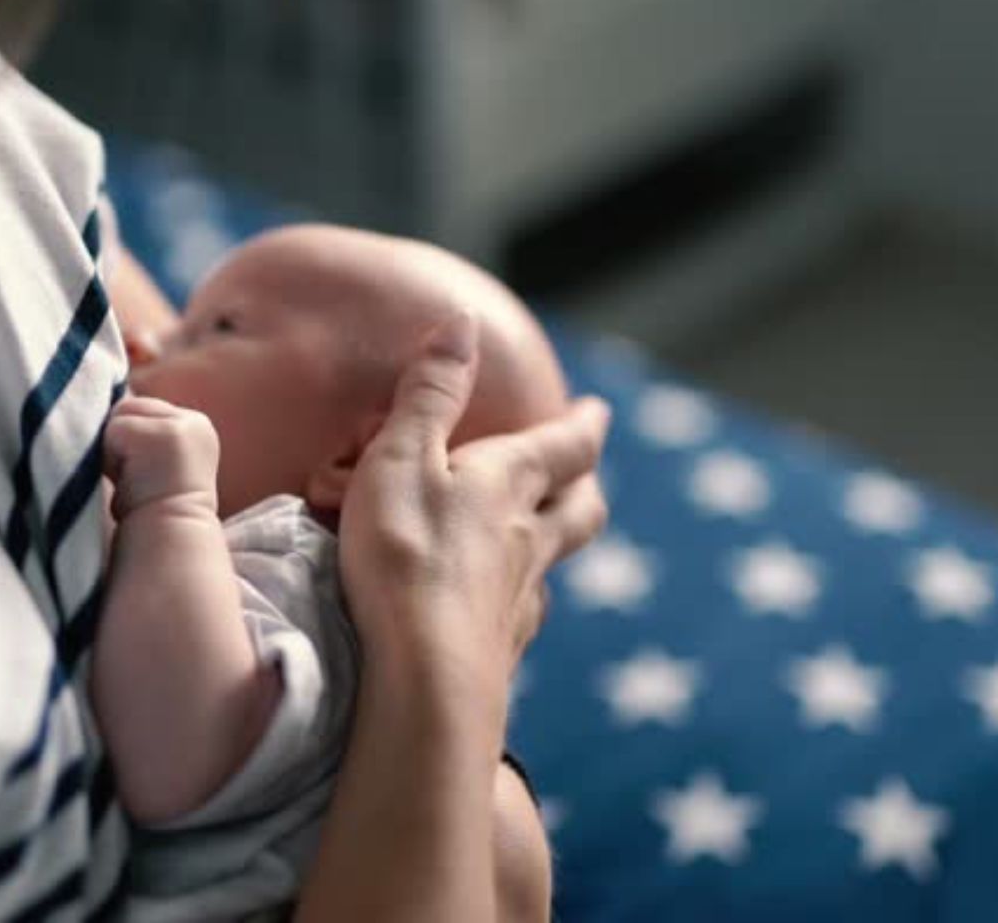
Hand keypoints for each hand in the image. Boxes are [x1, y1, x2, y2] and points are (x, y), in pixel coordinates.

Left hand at [103, 395, 220, 520]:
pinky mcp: (166, 433)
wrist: (172, 542)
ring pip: (118, 416)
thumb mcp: (152, 466)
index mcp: (195, 429)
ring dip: (112, 451)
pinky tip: (128, 482)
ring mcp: (181, 426)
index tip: (135, 475)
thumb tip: (103, 409)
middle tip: (131, 479)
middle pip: (127, 407)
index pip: (139, 409)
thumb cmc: (153, 514)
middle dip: (116, 441)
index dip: (124, 440)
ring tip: (130, 481)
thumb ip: (140, 437)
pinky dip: (110, 460)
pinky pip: (113, 430)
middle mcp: (194, 422)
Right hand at [337, 312, 610, 717]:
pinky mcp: (499, 651)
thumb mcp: (401, 457)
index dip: (583, 425)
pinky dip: (520, 601)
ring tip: (544, 539)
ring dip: (555, 544)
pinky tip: (502, 612)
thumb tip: (465, 320)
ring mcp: (519, 602)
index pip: (566, 446)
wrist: (423, 679)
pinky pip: (522, 615)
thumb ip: (431, 392)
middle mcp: (529, 541)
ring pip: (553, 564)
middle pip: (579, 509)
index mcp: (510, 484)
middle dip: (584, 485)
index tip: (596, 410)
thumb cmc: (404, 556)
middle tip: (587, 474)